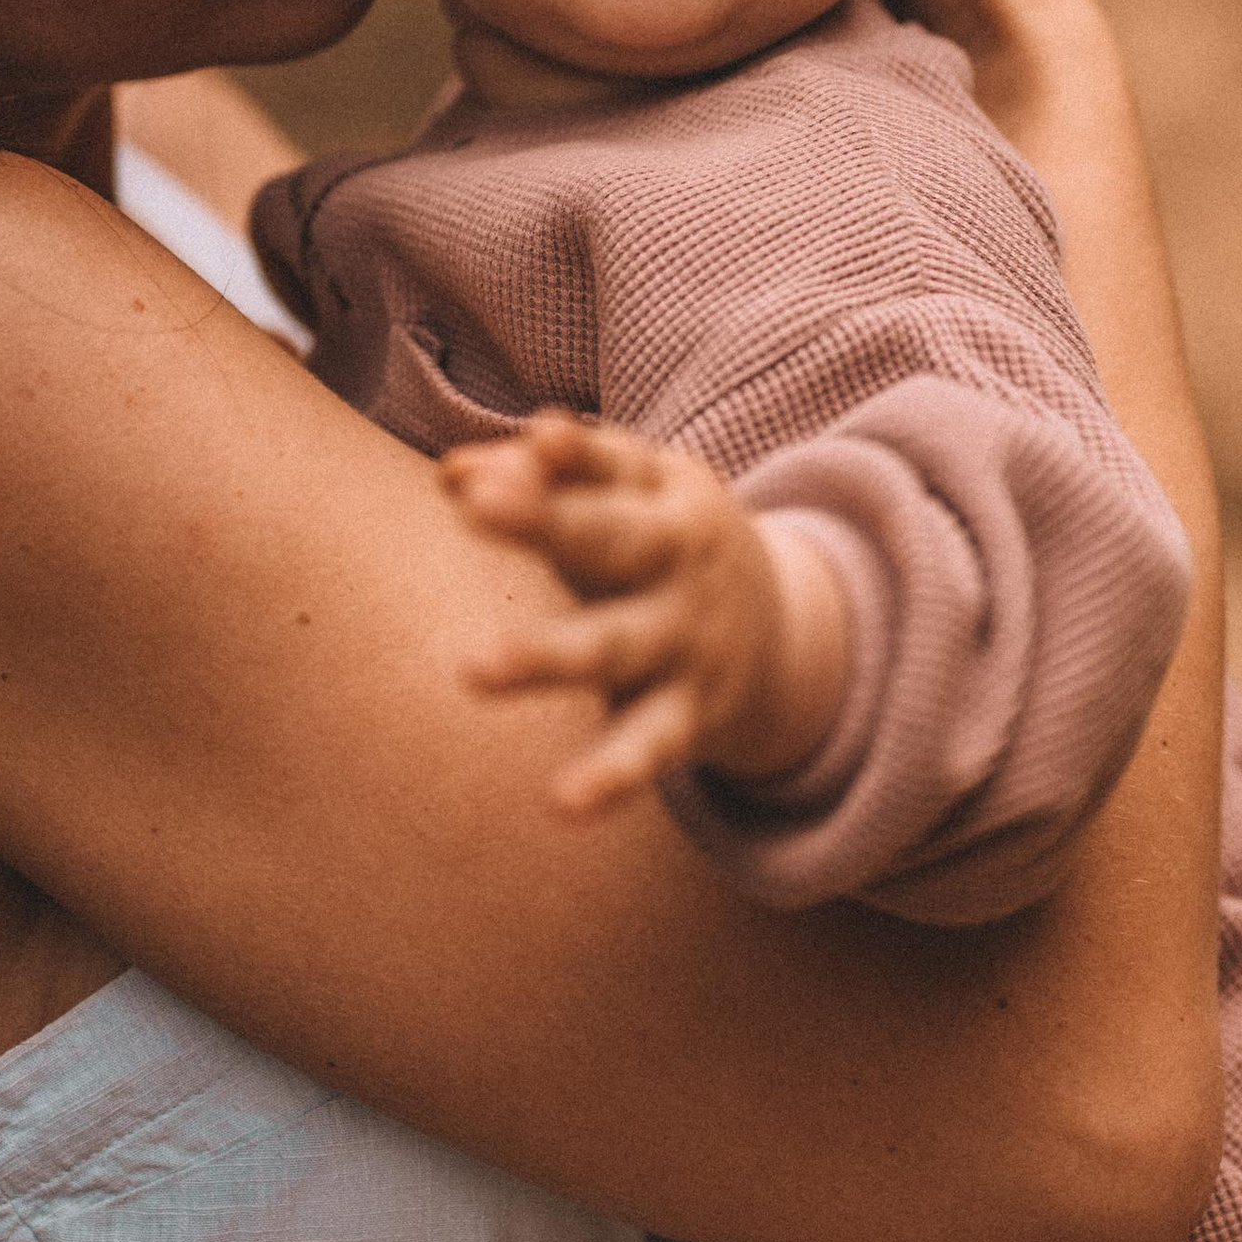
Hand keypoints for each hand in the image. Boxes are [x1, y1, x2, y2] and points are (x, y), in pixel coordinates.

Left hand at [442, 412, 851, 812]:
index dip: (573, 455)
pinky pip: (645, 748)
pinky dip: (610, 777)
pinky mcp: (686, 719)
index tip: (536, 437)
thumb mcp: (634, 496)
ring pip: (611, 647)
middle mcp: (680, 567)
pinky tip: (562, 804)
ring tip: (475, 669)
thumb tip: (450, 475)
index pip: (614, 466)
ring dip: (547, 655)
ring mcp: (684, 643)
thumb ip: (545, 479)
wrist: (791, 636)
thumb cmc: (666, 545)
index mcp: (666, 499)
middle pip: (612, 540)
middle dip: (548, 520)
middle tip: (482, 503)